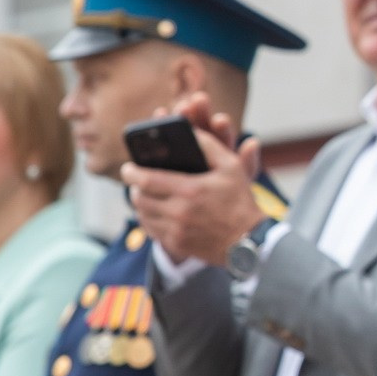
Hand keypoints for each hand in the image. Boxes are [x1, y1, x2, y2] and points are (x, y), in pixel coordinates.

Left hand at [122, 92, 264, 267]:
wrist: (249, 240)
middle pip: (139, 198)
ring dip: (140, 203)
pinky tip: (154, 212)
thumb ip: (209, 146)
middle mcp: (179, 212)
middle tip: (136, 181)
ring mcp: (176, 231)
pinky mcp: (176, 244)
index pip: (147, 180)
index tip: (128, 168)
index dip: (131, 172)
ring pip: (142, 215)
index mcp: (190, 190)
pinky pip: (151, 231)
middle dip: (134, 187)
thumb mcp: (232, 167)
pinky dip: (148, 219)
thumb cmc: (240, 201)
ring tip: (144, 195)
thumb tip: (190, 131)